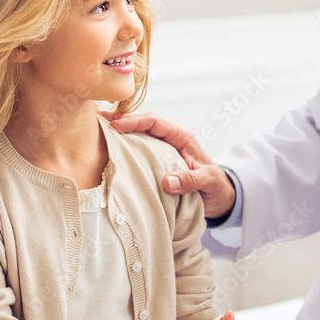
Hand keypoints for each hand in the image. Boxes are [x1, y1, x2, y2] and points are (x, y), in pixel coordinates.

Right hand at [103, 111, 236, 218]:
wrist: (223, 197)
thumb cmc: (218, 187)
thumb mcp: (209, 182)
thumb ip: (191, 180)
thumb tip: (167, 182)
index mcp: (183, 138)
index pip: (155, 122)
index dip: (134, 121)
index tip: (115, 125)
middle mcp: (171, 140)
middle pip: (142, 125)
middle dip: (120, 122)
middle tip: (96, 122)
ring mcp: (164, 150)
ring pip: (138, 137)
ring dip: (120, 134)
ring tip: (95, 133)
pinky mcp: (159, 162)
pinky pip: (139, 151)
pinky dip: (124, 149)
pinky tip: (109, 152)